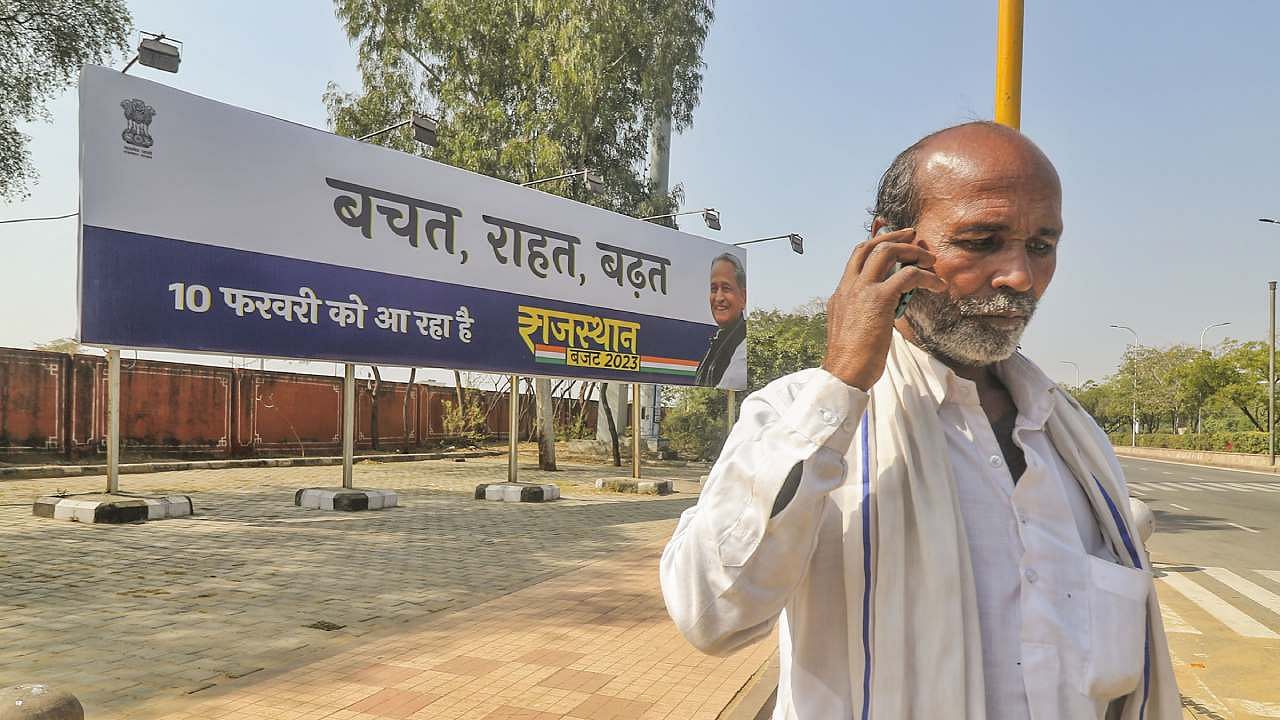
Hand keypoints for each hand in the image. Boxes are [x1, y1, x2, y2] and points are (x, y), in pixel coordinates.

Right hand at [821, 228, 946, 389]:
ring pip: (887, 251)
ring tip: (930, 260)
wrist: (844, 373)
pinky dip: (927, 276)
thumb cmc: (850, 359)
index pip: (857, 256)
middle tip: (914, 236)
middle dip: (895, 237)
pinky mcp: (879, 299)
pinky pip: (908, 275)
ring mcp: (862, 290)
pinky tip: (938, 285)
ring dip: (913, 251)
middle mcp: (849, 286)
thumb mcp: (850, 328)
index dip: (877, 244)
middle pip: (871, 246)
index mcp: (841, 293)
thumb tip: (880, 310)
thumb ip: (861, 312)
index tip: (894, 240)